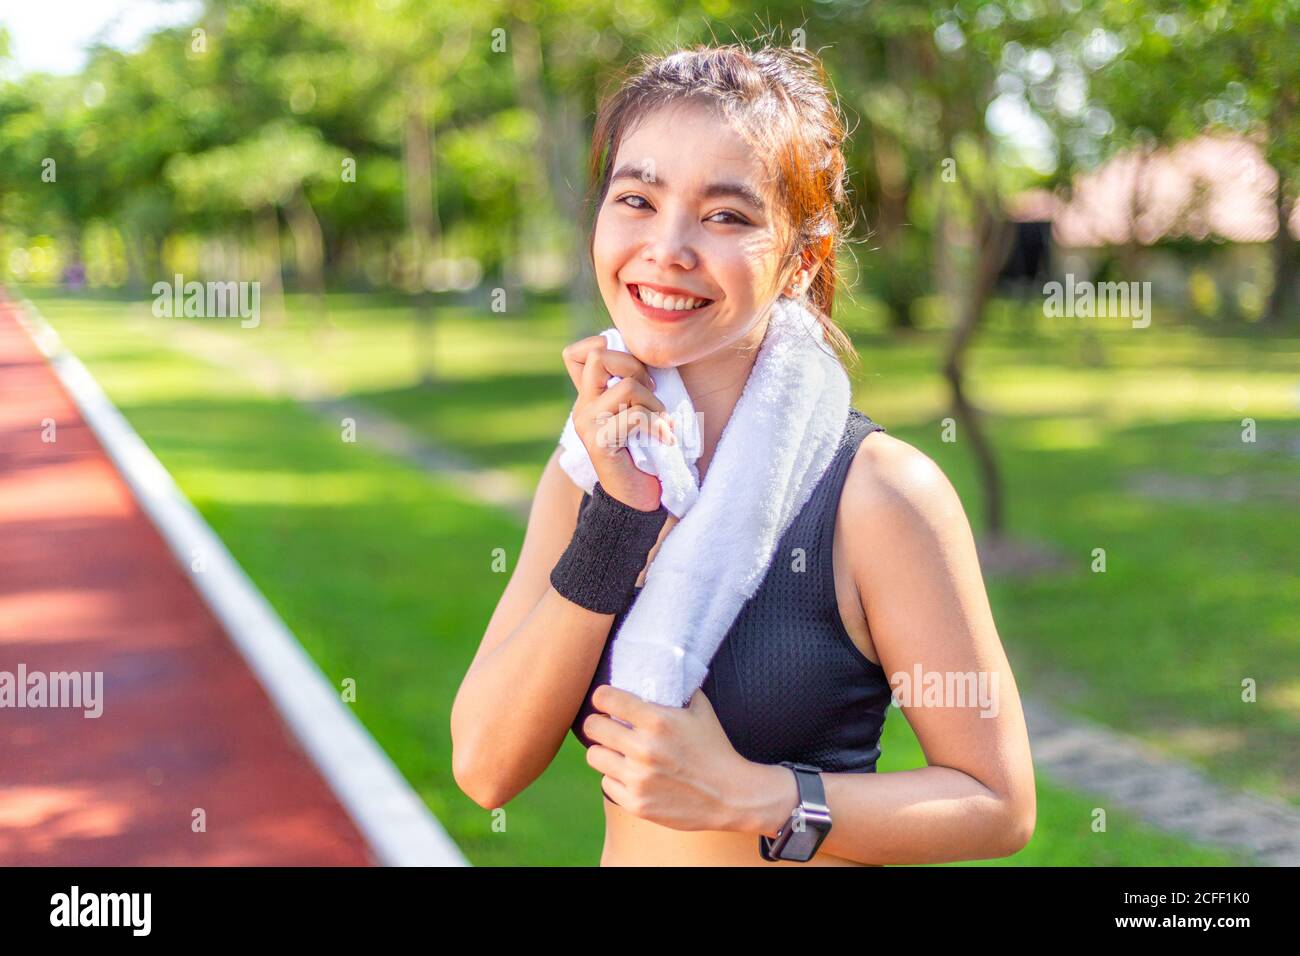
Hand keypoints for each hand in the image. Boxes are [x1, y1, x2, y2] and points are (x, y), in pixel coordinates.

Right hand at [562, 335, 676, 512]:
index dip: (604, 346)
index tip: (635, 371)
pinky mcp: (599, 443)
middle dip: (634, 365)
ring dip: (654, 402)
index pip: (575, 353)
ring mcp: (587, 425)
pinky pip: (635, 416)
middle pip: (598, 356)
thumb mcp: (637, 411)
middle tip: (652, 390)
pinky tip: (664, 438)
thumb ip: (633, 385)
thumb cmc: (646, 452)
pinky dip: (657, 424)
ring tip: (662, 422)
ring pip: (626, 386)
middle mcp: (582, 408)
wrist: (637, 500)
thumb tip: (650, 356)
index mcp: (589, 397)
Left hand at [582, 684, 753, 831]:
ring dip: (605, 752)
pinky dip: (617, 779)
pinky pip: (606, 783)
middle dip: (600, 724)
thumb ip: (677, 689)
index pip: (606, 698)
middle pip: (592, 727)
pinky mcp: (636, 804)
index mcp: (658, 721)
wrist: (731, 796)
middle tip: (608, 726)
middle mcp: (643, 749)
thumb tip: (665, 665)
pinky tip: (633, 776)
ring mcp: (638, 779)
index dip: (602, 697)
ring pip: (594, 756)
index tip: (606, 701)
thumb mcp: (700, 710)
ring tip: (619, 752)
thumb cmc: (715, 748)